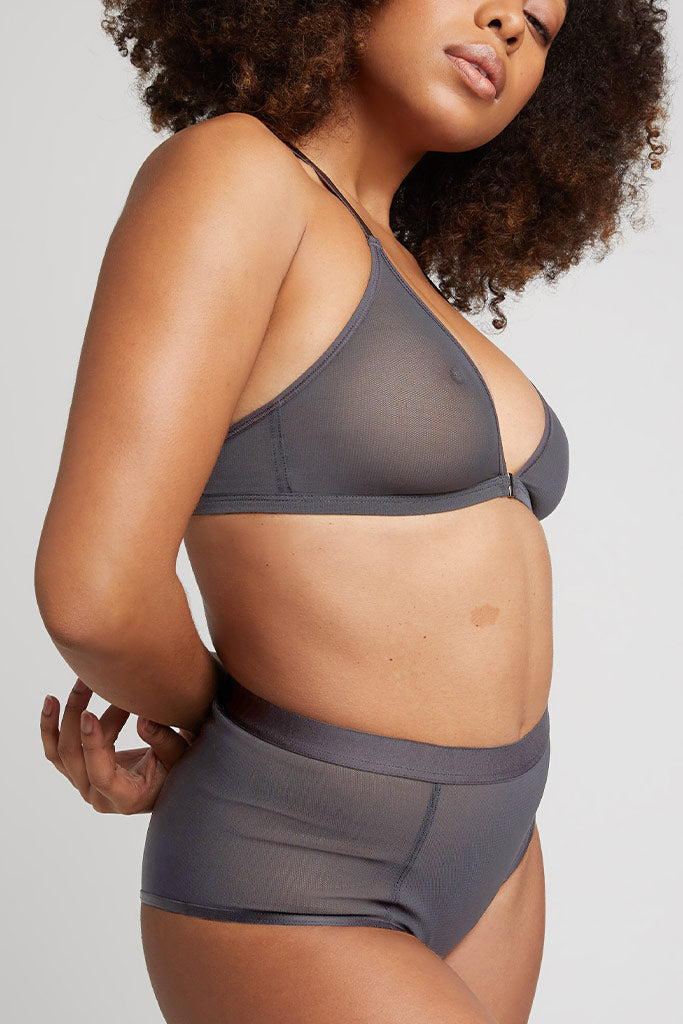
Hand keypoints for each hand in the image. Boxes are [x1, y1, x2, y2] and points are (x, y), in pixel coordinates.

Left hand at [40, 677, 199, 813]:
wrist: (165, 780)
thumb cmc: (176, 769)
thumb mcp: (180, 756)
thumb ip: (163, 741)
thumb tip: (144, 719)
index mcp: (125, 798)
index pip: (101, 775)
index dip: (93, 746)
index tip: (89, 715)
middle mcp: (98, 796)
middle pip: (75, 757)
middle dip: (79, 716)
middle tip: (90, 682)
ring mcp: (84, 785)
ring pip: (61, 752)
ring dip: (63, 717)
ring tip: (71, 687)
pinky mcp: (77, 772)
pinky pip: (56, 751)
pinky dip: (51, 728)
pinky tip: (51, 703)